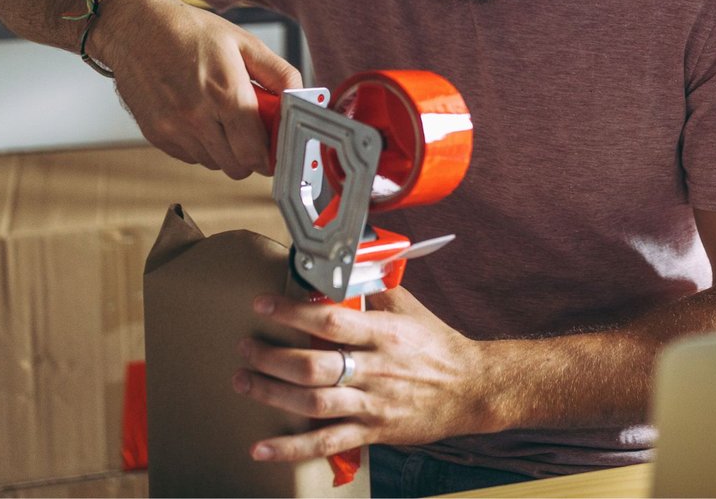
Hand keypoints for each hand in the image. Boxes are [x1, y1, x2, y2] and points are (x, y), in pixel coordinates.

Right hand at [89, 0, 301, 178]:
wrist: (134, 25)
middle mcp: (196, 116)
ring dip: (226, 150)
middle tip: (253, 133)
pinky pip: (190, 156)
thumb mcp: (245, 43)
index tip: (276, 148)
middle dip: (251, 155)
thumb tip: (301, 98)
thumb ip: (279, 74)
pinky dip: (202, 146)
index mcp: (226, 93)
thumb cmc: (189, 30)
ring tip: (223, 118)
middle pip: (237, 167)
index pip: (256, 152)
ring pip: (214, 164)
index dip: (271, 156)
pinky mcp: (155, 134)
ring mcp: (172, 128)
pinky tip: (200, 117)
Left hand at [233, 287, 496, 459]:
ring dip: (272, 393)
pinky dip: (290, 448)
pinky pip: (325, 442)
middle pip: (312, 366)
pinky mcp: (372, 430)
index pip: (329, 321)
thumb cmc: (439, 347)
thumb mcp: (411, 310)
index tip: (263, 305)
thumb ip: (379, 290)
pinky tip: (260, 447)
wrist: (471, 388)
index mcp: (383, 334)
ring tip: (244, 382)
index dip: (291, 313)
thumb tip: (351, 267)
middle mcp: (374, 369)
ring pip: (312, 403)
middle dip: (271, 357)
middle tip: (246, 348)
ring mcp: (371, 403)